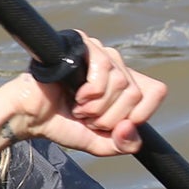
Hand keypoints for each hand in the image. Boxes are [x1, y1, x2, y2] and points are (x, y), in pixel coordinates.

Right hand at [0, 33, 166, 158]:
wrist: (31, 117)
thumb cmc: (62, 124)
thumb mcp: (101, 142)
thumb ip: (124, 144)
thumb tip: (131, 128)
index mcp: (124, 84)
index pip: (156, 91)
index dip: (142, 113)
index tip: (118, 126)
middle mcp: (115, 65)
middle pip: (135, 93)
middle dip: (110, 116)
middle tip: (87, 117)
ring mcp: (100, 52)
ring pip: (121, 83)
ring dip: (97, 106)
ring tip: (78, 107)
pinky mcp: (83, 45)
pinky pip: (104, 68)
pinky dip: (91, 91)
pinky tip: (75, 94)